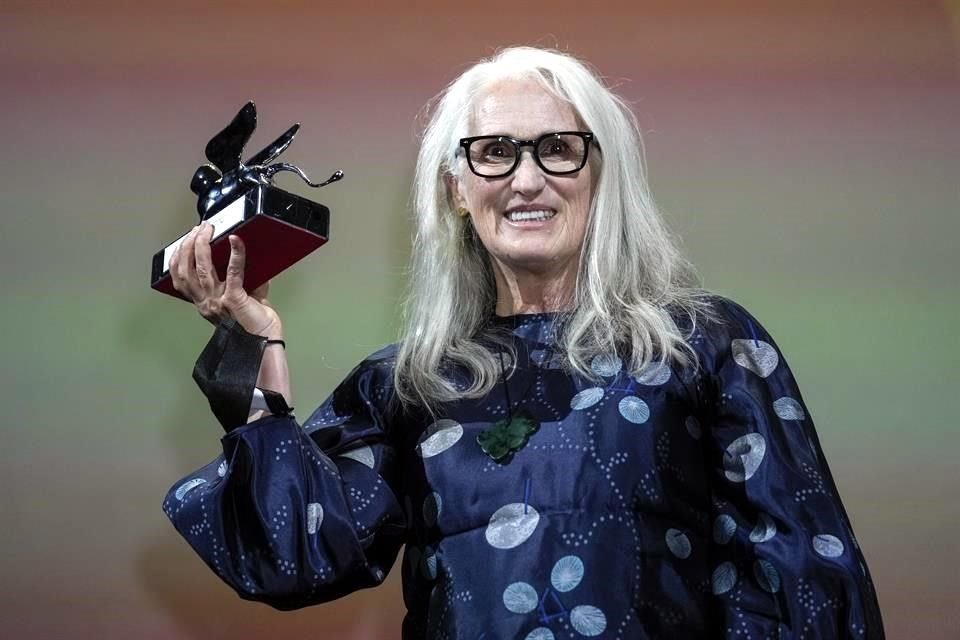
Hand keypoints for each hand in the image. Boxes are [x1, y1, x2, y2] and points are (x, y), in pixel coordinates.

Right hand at [169, 223, 282, 339]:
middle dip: (189, 245)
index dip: (178, 256)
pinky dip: (235, 254)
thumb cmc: (254, 323)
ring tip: (208, 230)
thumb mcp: (240, 298)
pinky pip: (232, 272)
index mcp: (203, 303)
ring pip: (201, 269)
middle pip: (185, 270)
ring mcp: (218, 301)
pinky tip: (236, 241)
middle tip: (199, 229)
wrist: (264, 342)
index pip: (179, 278)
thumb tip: (245, 255)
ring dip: (203, 245)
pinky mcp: (234, 299)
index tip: (185, 239)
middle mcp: (205, 302)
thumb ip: (241, 278)